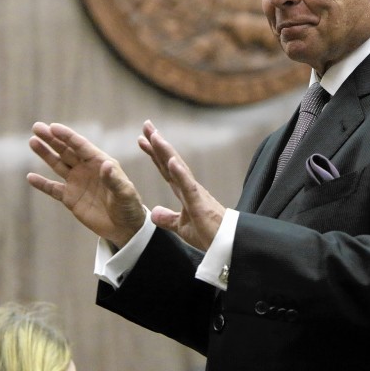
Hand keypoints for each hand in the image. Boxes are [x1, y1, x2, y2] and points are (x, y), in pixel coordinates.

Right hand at [27, 122, 145, 247]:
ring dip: (45, 154)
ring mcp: (77, 182)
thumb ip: (114, 179)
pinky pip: (53, 188)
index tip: (52, 127)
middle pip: (66, 150)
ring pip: (58, 164)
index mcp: (100, 162)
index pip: (80, 145)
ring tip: (32, 141)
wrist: (124, 228)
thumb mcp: (125, 192)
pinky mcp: (70, 198)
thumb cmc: (129, 206)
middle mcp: (86, 169)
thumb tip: (105, 164)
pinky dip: (42, 184)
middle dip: (51, 139)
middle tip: (37, 127)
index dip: (66, 136)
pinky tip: (30, 177)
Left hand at [137, 120, 224, 250]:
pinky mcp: (199, 203)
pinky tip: (171, 161)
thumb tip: (153, 213)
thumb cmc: (208, 234)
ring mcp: (194, 193)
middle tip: (146, 125)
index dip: (154, 153)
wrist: (226, 245)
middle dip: (157, 143)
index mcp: (183, 191)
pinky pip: (188, 186)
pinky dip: (179, 172)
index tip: (143, 139)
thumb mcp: (181, 226)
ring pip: (178, 168)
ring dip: (166, 152)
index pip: (165, 168)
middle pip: (169, 161)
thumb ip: (167, 218)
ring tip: (155, 136)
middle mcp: (188, 187)